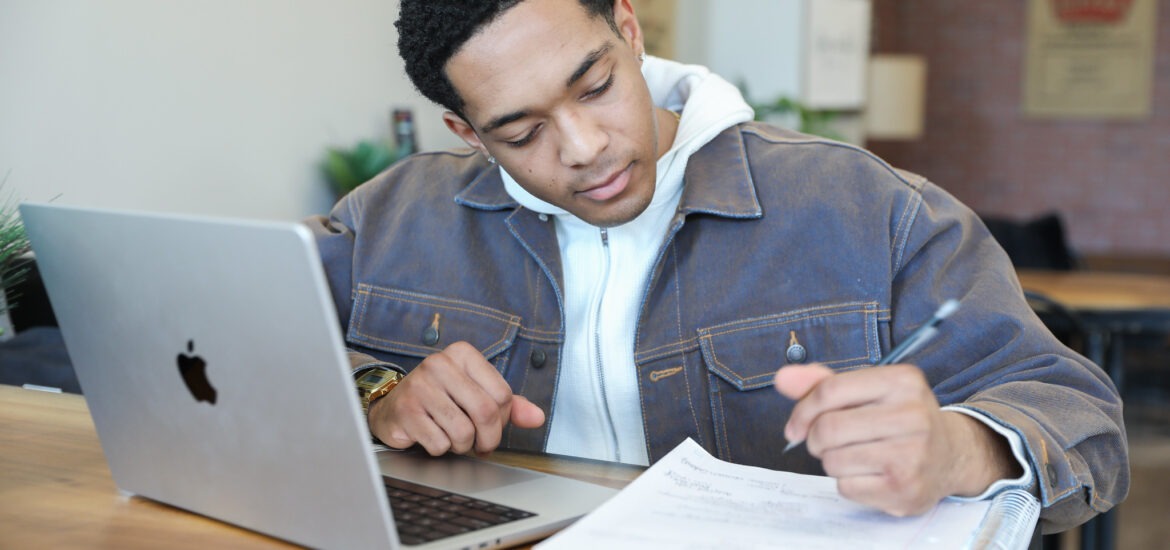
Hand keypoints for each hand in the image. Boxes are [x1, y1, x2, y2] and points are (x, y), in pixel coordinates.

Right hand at [368, 341, 544, 455]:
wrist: (393, 407)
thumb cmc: (441, 400)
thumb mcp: (477, 394)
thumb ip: (510, 405)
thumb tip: (537, 418)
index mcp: (462, 354)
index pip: (502, 394)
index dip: (503, 420)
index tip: (492, 426)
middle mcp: (439, 363)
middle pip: (485, 412)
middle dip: (488, 439)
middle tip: (481, 445)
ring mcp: (419, 386)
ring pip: (463, 431)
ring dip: (463, 446)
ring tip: (453, 438)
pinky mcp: (405, 410)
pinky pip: (439, 443)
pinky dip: (441, 449)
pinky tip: (432, 436)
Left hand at [774, 363, 1017, 515]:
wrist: (951, 456)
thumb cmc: (899, 418)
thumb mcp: (869, 391)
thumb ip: (822, 383)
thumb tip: (782, 378)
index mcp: (902, 381)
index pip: (830, 390)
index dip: (802, 410)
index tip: (795, 426)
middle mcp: (913, 415)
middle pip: (828, 428)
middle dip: (815, 439)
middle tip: (824, 443)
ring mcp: (912, 454)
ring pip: (833, 460)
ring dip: (831, 461)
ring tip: (854, 456)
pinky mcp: (906, 488)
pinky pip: (846, 486)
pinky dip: (847, 482)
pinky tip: (869, 474)